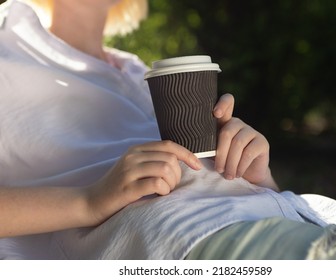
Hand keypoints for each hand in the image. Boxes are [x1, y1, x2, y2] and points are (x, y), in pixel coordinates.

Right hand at [84, 141, 202, 224]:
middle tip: (171, 186)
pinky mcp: (127, 187)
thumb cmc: (118, 186)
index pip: (169, 145)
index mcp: (136, 149)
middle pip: (170, 158)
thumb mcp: (134, 167)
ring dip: (171, 183)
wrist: (90, 201)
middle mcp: (132, 156)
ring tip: (165, 191)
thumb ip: (152, 160)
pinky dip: (164, 190)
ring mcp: (128, 171)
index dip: (187, 154)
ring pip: (165, 169)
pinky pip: (156, 183)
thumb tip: (181, 161)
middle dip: (178, 175)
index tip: (197, 166)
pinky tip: (159, 195)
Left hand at [213, 94, 278, 190]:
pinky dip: (240, 166)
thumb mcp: (212, 154)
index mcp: (224, 122)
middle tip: (218, 170)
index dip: (223, 104)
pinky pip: (248, 152)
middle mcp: (238, 124)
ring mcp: (251, 131)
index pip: (227, 103)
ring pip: (237, 143)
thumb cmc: (225, 163)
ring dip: (230, 163)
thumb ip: (205, 146)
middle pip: (227, 132)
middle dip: (221, 154)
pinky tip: (237, 173)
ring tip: (227, 175)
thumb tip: (191, 150)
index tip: (216, 114)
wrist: (246, 177)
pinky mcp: (262, 142)